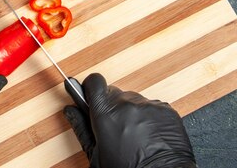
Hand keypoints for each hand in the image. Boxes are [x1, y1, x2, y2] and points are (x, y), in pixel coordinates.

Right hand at [63, 73, 195, 167]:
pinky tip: (149, 136)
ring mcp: (148, 106)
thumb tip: (70, 111)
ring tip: (134, 135)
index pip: (94, 82)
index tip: (91, 96)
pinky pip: (152, 107)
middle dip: (112, 107)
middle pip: (114, 93)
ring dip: (131, 113)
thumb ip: (81, 128)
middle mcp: (127, 104)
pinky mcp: (166, 110)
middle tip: (115, 128)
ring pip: (133, 101)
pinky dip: (149, 118)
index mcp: (105, 113)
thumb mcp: (97, 155)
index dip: (91, 88)